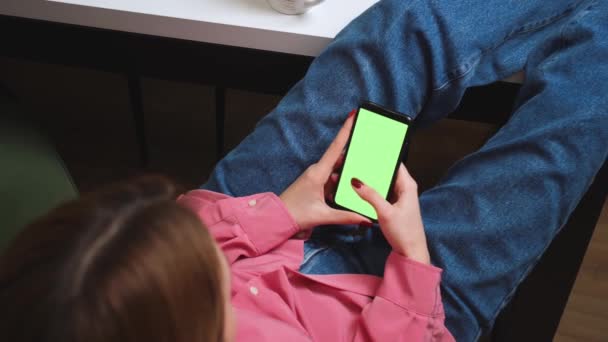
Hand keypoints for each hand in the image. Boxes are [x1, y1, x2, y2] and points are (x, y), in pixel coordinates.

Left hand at [280, 113, 371, 230]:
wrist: (276, 219)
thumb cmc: (294, 214)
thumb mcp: (323, 216)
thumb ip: (346, 216)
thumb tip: (366, 218)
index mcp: (318, 173)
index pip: (336, 147)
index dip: (346, 130)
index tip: (353, 115)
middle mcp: (317, 171)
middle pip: (341, 158)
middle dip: (355, 153)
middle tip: (371, 147)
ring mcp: (316, 177)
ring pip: (338, 170)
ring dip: (349, 172)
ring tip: (366, 170)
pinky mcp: (316, 184)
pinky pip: (333, 180)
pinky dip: (342, 182)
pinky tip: (352, 188)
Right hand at [351, 164, 429, 263]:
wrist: (411, 252)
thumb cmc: (404, 233)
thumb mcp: (385, 212)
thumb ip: (370, 195)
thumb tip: (355, 181)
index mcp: (407, 185)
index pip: (395, 162)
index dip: (383, 154)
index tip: (369, 148)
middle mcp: (404, 188)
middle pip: (387, 171)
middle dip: (373, 166)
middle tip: (356, 160)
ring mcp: (399, 197)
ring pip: (383, 182)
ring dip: (371, 180)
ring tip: (355, 173)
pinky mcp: (394, 205)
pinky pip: (382, 192)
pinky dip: (372, 190)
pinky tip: (360, 189)